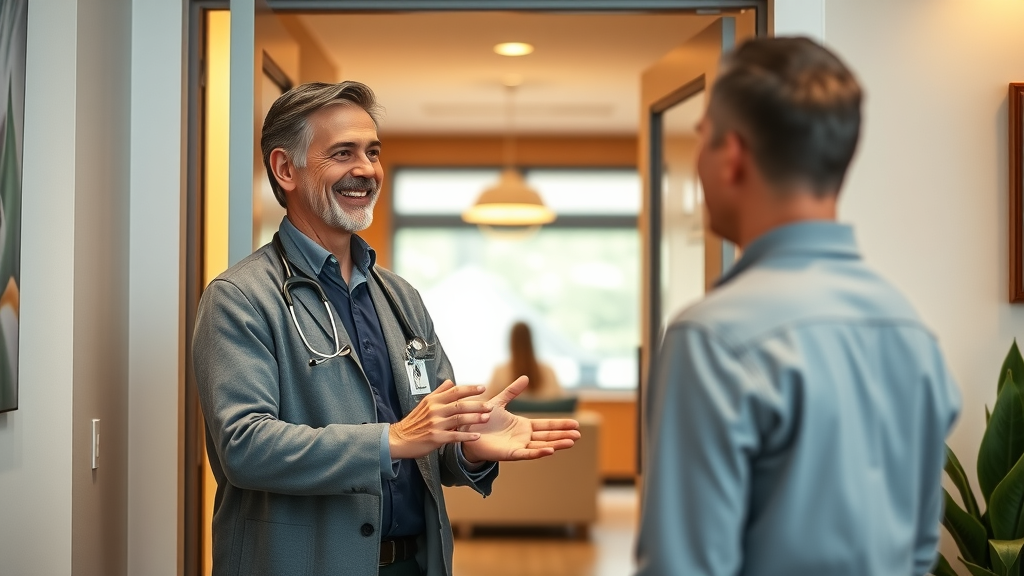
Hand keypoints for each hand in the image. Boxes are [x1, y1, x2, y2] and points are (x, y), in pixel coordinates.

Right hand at [389, 380, 491, 459]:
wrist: (399, 439)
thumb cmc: (414, 422)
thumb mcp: (424, 403)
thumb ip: (439, 392)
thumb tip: (450, 382)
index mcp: (434, 400)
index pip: (455, 391)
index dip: (470, 389)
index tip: (483, 388)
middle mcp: (435, 410)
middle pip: (460, 404)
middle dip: (477, 405)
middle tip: (490, 405)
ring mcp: (435, 424)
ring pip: (459, 419)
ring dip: (475, 418)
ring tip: (487, 418)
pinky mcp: (435, 437)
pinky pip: (454, 436)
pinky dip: (466, 436)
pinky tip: (477, 436)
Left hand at [460, 376, 580, 462]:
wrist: (465, 431)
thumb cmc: (482, 419)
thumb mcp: (499, 402)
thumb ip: (512, 391)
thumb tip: (526, 377)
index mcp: (523, 426)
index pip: (546, 425)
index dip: (560, 424)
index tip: (576, 424)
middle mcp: (524, 437)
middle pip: (548, 436)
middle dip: (563, 435)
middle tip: (579, 434)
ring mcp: (518, 446)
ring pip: (541, 446)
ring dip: (556, 444)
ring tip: (571, 442)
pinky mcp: (509, 454)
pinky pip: (526, 454)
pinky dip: (538, 452)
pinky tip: (550, 450)